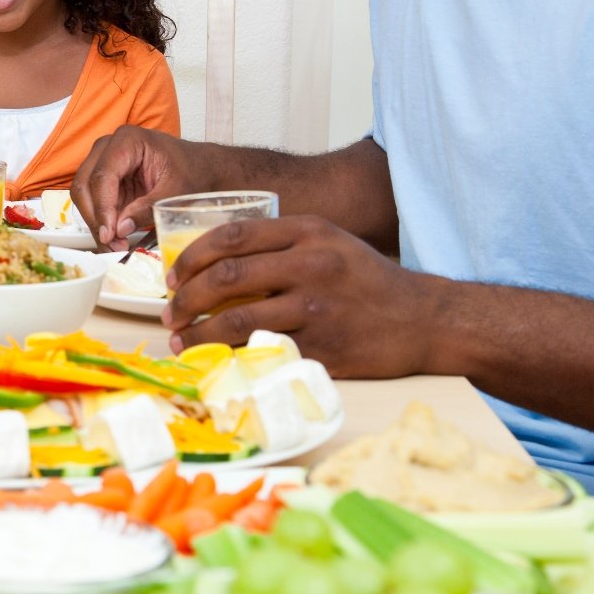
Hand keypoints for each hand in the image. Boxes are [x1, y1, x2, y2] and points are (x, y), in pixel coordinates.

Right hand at [71, 126, 209, 248]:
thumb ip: (148, 209)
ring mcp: (103, 162)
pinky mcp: (104, 180)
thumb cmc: (192, 172)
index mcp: (127, 141)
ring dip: (95, 223)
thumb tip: (120, 229)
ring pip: (83, 196)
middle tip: (112, 244)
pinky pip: (92, 203)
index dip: (103, 208)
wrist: (200, 168)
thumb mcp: (176, 192)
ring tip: (115, 245)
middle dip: (95, 218)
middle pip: (85, 184)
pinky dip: (100, 222)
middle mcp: (108, 148)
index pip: (103, 175)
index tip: (109, 234)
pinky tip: (115, 239)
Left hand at [161, 214, 437, 378]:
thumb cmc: (368, 279)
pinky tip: (214, 362)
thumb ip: (279, 242)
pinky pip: (261, 353)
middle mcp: (309, 265)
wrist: (424, 319)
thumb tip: (215, 258)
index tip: (172, 276)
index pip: (230, 237)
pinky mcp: (322, 348)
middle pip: (224, 277)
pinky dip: (229, 359)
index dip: (191, 257)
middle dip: (185, 298)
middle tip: (169, 313)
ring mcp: (316, 309)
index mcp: (307, 232)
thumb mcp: (329, 240)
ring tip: (181, 341)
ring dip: (197, 334)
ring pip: (235, 320)